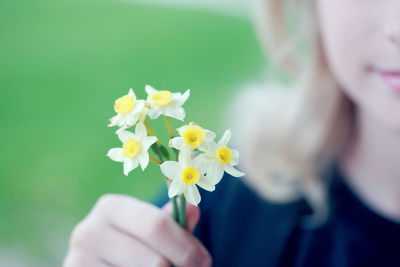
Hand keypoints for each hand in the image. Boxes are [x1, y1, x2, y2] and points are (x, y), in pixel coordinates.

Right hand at [63, 194, 211, 266]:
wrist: (101, 261)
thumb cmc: (135, 243)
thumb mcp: (151, 229)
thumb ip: (172, 222)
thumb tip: (193, 208)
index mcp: (110, 207)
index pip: (156, 226)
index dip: (185, 247)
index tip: (204, 261)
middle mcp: (88, 232)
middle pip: (154, 262)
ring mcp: (77, 260)